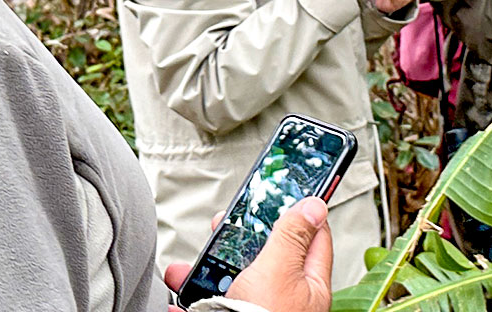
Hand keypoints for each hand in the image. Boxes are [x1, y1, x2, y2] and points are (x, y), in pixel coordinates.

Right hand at [156, 199, 333, 311]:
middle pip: (265, 255)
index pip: (312, 236)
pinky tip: (177, 296)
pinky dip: (189, 298)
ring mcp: (256, 311)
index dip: (297, 211)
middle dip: (237, 241)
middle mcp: (285, 299)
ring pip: (229, 280)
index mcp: (309, 284)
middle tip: (222, 227)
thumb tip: (314, 205)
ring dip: (203, 270)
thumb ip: (293, 236)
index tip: (283, 192)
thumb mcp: (279, 269)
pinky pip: (207, 304)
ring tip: (184, 270)